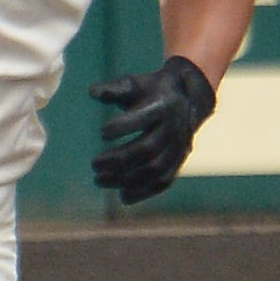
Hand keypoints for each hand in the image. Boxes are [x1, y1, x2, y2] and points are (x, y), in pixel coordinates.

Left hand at [88, 56, 215, 203]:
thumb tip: (92, 92)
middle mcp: (173, 129)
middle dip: (118, 159)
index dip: (122, 127)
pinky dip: (144, 192)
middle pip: (146, 149)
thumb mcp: (135, 84)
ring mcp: (177, 148)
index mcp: (162, 106)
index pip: (143, 118)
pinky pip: (164, 181)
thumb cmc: (152, 90)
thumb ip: (115, 89)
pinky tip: (123, 197)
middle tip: (94, 165)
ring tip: (100, 180)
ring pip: (154, 169)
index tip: (102, 132)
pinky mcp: (178, 162)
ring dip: (126, 178)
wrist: (187, 98)